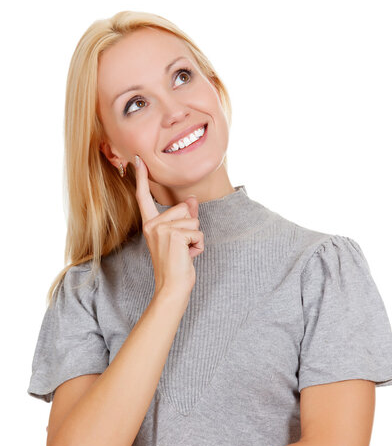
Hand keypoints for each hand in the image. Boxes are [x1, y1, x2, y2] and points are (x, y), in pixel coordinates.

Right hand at [134, 154, 203, 296]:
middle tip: (181, 247)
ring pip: (194, 220)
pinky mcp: (174, 235)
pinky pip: (198, 232)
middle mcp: (152, 225)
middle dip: (191, 227)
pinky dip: (199, 245)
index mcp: (150, 224)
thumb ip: (184, 217)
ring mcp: (161, 229)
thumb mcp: (180, 238)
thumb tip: (192, 199)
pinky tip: (188, 256)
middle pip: (184, 209)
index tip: (137, 158)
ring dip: (196, 238)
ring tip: (184, 252)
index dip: (141, 177)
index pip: (144, 197)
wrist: (172, 287)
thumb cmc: (176, 265)